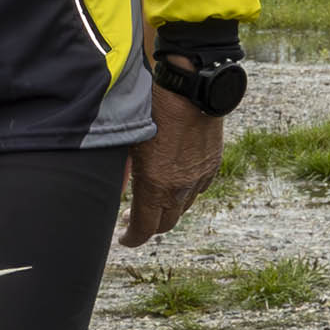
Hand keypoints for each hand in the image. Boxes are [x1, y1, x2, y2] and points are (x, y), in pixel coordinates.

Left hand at [121, 89, 224, 245]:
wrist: (191, 90)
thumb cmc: (153, 110)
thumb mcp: (128, 141)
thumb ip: (124, 170)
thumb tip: (118, 185)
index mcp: (155, 186)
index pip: (143, 230)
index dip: (131, 238)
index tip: (123, 238)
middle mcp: (179, 189)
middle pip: (165, 225)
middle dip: (148, 226)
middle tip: (132, 218)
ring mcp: (198, 179)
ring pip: (182, 207)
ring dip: (167, 208)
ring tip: (154, 197)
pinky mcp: (211, 166)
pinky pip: (198, 189)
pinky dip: (185, 191)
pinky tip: (175, 179)